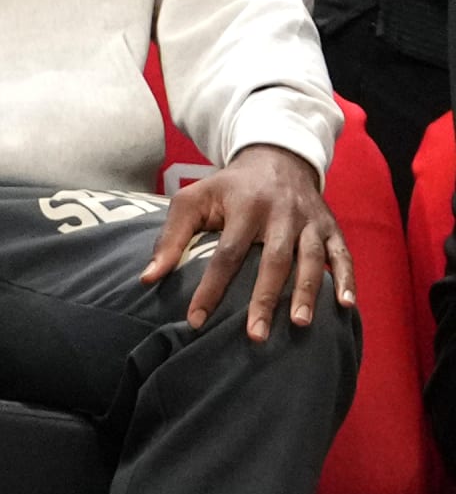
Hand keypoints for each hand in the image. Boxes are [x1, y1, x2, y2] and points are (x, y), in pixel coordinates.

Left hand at [140, 144, 356, 342]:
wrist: (277, 158)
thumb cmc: (229, 188)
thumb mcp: (193, 200)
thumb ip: (170, 238)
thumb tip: (147, 278)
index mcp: (245, 206)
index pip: (226, 253)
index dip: (211, 288)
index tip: (195, 321)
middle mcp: (281, 213)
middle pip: (273, 259)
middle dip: (264, 298)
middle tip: (254, 335)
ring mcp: (310, 221)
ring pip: (311, 259)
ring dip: (307, 292)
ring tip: (299, 324)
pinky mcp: (332, 228)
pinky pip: (343, 255)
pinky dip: (347, 280)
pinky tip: (346, 307)